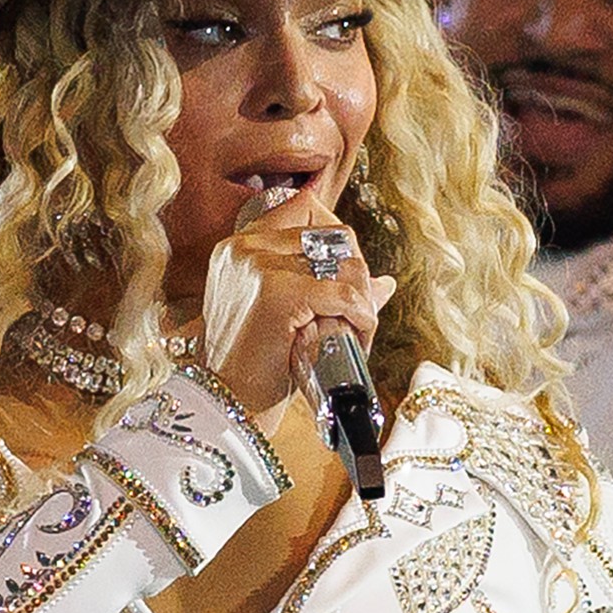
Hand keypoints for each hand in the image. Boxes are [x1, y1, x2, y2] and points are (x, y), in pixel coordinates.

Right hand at [201, 188, 395, 435]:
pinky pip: (345, 296)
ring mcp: (259, 266)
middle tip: (355, 314)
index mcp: (238, 246)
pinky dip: (362, 318)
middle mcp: (245, 247)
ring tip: (354, 331)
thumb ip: (327, 289)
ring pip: (345, 265)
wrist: (227, 405)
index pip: (306, 208)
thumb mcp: (286, 318)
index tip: (344, 277)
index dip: (338, 239)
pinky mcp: (277, 294)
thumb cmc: (254, 366)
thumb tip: (386, 283)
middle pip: (334, 235)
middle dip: (356, 275)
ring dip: (362, 301)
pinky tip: (358, 338)